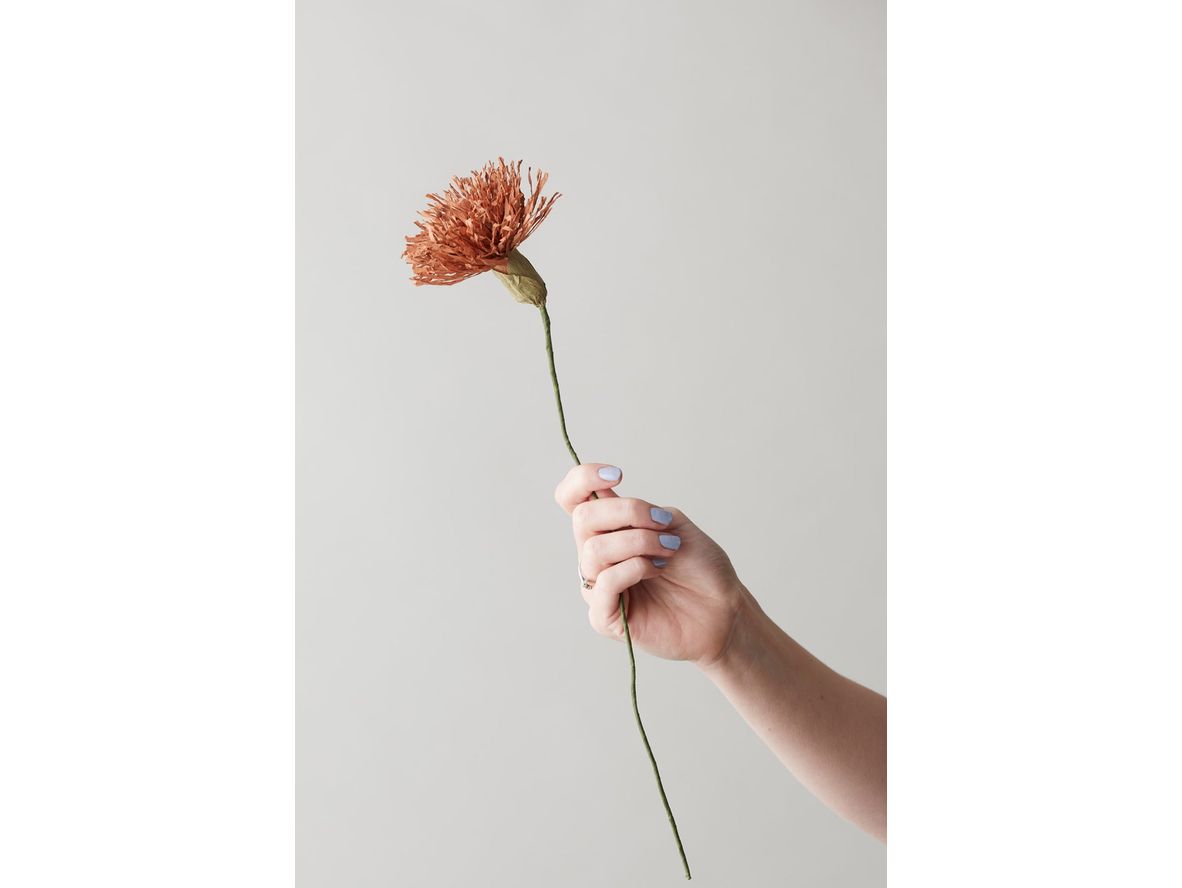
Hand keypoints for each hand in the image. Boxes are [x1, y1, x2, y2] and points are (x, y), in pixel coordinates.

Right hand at [554, 463, 748, 666]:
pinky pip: (604, 584)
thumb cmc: (700, 568)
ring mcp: (598, 587)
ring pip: (595, 550)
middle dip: (628, 512)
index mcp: (609, 530)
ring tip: (669, 550)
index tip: (617, 474)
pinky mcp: (605, 617)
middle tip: (664, 525)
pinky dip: (633, 568)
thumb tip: (608, 504)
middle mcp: (598, 556)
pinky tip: (656, 569)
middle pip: (583, 518)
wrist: (723, 609)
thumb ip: (639, 512)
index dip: (583, 479)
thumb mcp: (673, 524)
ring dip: (639, 542)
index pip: (573, 498)